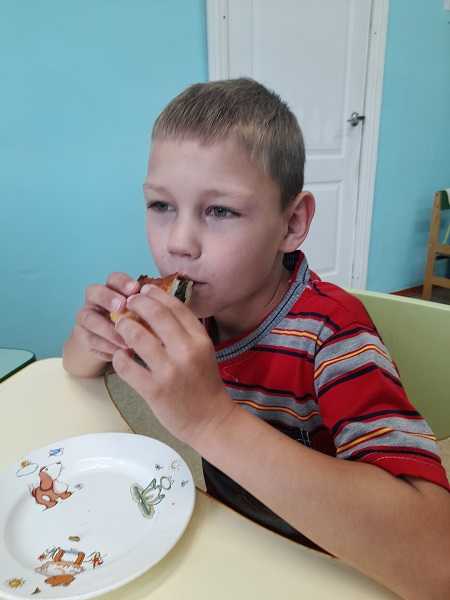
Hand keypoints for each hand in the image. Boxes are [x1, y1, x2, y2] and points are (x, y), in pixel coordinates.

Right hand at [71, 272, 139, 361]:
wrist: (107, 346)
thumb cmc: (130, 325)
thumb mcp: (139, 315)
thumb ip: (146, 309)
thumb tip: (164, 310)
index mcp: (112, 289)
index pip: (113, 279)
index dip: (122, 282)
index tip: (135, 288)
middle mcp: (95, 300)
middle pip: (93, 292)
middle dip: (107, 298)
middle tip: (121, 306)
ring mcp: (86, 318)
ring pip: (89, 319)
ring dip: (108, 330)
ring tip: (126, 341)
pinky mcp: (83, 337)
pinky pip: (90, 340)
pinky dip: (106, 347)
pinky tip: (121, 353)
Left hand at [112, 284, 234, 446]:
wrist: (211, 421)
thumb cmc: (204, 384)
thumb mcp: (202, 352)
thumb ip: (185, 332)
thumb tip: (159, 308)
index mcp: (200, 339)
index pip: (175, 306)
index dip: (156, 294)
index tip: (143, 290)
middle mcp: (186, 351)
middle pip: (156, 315)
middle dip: (137, 304)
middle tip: (126, 303)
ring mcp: (170, 371)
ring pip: (138, 337)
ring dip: (124, 327)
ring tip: (119, 326)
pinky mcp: (154, 390)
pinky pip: (127, 367)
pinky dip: (119, 358)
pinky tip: (119, 356)